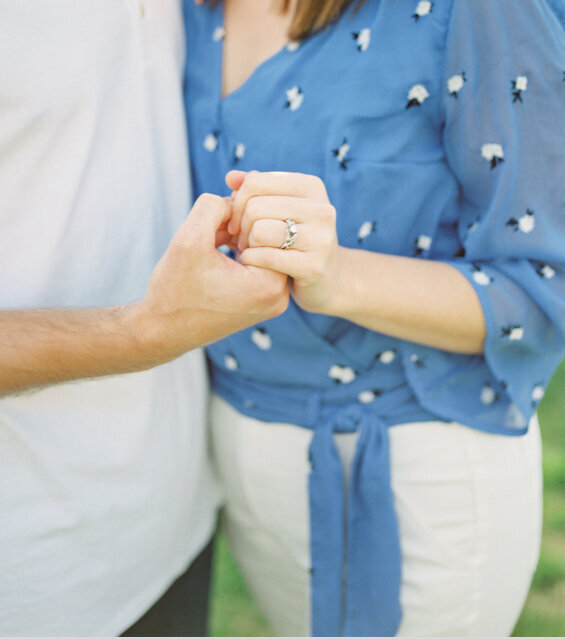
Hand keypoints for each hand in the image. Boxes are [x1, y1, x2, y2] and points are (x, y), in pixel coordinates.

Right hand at [137, 193, 288, 359]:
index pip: (268, 225)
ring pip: (262, 247)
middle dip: (239, 225)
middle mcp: (279, 296)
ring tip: (212, 245)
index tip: (215, 231)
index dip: (238, 217)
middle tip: (212, 235)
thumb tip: (237, 194)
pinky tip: (216, 252)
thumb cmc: (173, 292)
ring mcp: (272, 300)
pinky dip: (238, 250)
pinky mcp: (262, 300)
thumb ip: (213, 206)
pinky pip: (258, 261)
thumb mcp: (189, 239)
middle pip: (269, 236)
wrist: (161, 331)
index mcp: (268, 284)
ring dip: (237, 236)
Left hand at [226, 170, 343, 313]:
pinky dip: (252, 261)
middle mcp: (321, 209)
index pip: (256, 181)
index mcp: (311, 187)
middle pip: (255, 207)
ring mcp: (320, 238)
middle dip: (241, 228)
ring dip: (245, 245)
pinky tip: (253, 266)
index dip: (237, 203)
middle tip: (241, 242)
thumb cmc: (295, 240)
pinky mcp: (314, 266)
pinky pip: (266, 257)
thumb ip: (256, 190)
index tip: (236, 222)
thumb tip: (231, 177)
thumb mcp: (279, 209)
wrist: (327, 280)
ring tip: (249, 252)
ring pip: (259, 231)